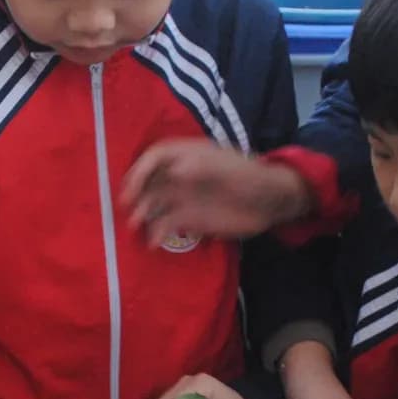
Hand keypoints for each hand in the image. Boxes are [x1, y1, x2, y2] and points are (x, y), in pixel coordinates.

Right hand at [122, 140, 311, 244]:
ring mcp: (184, 198)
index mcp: (188, 155)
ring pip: (154, 203)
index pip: (156, 156)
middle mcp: (180, 175)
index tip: (133, 186)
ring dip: (141, 213)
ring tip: (134, 227)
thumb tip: (174, 171)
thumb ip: (202, 167)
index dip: (141, 169)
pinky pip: (167, 225)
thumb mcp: (229, 169)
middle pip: (149, 180)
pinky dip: (157, 233)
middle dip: (135, 192)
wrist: (272, 203)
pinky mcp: (190, 219)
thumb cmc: (251, 178)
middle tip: (125, 208)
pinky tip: (154, 243)